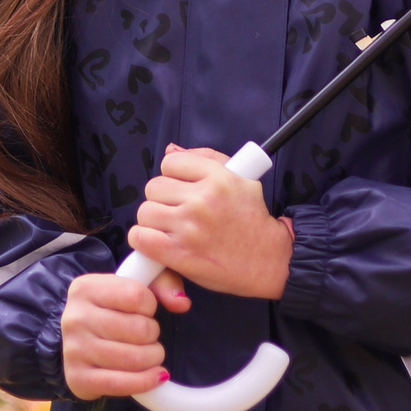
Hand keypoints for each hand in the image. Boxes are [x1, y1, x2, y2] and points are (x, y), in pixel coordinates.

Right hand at [61, 269, 188, 399]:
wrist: (81, 341)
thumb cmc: (113, 310)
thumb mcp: (136, 284)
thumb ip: (164, 283)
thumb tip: (182, 302)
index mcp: (85, 288)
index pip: (136, 295)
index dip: (150, 306)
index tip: (145, 311)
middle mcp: (74, 318)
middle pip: (138, 329)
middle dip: (154, 335)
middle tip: (149, 336)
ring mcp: (73, 350)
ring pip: (133, 358)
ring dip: (153, 358)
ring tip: (151, 354)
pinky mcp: (78, 379)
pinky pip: (122, 384)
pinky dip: (146, 381)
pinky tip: (157, 376)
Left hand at [129, 144, 294, 300]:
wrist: (270, 260)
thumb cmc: (253, 219)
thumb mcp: (241, 177)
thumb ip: (206, 158)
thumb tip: (171, 149)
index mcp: (218, 177)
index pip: (170, 163)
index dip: (173, 176)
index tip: (181, 189)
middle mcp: (202, 200)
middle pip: (154, 187)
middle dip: (162, 199)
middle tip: (176, 211)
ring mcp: (189, 227)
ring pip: (145, 212)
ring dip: (153, 221)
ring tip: (169, 228)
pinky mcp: (180, 254)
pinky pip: (141, 238)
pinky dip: (143, 240)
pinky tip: (156, 242)